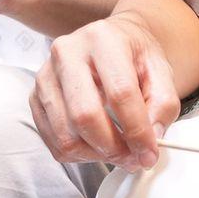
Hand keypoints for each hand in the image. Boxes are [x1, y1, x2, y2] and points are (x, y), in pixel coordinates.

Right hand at [30, 12, 180, 169]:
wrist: (111, 41)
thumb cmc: (134, 56)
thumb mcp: (161, 71)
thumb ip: (163, 106)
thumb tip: (149, 142)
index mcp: (103, 39)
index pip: (120, 93)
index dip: (137, 130)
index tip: (149, 153)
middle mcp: (67, 53)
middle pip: (85, 115)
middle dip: (113, 147)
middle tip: (133, 158)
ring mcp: (45, 75)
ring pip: (65, 135)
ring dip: (96, 154)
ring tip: (117, 151)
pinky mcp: (35, 97)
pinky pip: (53, 142)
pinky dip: (78, 154)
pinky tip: (96, 145)